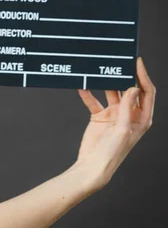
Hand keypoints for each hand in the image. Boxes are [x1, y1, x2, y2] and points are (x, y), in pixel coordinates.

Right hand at [74, 57, 155, 189]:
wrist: (92, 166)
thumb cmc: (112, 153)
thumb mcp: (123, 130)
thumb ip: (127, 109)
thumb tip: (133, 88)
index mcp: (142, 118)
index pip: (146, 92)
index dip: (143, 76)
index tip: (137, 62)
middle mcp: (129, 115)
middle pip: (129, 90)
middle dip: (124, 76)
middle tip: (118, 61)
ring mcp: (114, 115)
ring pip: (111, 93)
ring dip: (105, 83)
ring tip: (99, 70)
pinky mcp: (99, 117)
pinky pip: (93, 101)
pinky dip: (88, 93)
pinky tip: (82, 85)